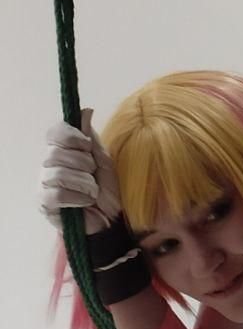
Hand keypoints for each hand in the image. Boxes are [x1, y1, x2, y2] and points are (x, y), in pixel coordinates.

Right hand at [39, 108, 123, 233]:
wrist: (111, 218)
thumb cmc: (107, 188)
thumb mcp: (104, 159)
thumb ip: (91, 137)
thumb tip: (85, 111)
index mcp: (62, 149)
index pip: (54, 132)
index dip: (72, 137)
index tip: (88, 145)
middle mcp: (48, 164)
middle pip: (56, 152)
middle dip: (83, 163)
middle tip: (93, 174)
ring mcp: (44, 184)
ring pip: (58, 174)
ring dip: (84, 183)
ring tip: (92, 191)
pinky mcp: (45, 204)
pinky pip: (57, 194)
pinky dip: (77, 197)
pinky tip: (85, 202)